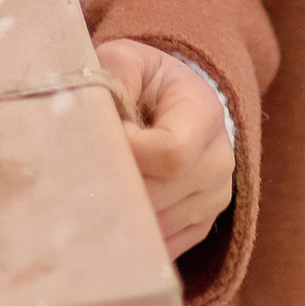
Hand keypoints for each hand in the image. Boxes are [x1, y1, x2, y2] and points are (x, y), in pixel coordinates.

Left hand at [97, 38, 235, 256]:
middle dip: (118, 187)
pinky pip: (168, 246)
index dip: (129, 153)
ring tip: (94, 192)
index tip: (105, 138)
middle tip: (85, 173)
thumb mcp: (127, 60)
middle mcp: (219, 159)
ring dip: (123, 214)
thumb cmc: (142, 80)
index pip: (171, 152)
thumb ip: (115, 75)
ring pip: (161, 225)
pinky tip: (112, 221)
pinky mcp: (203, 222)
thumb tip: (107, 122)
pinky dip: (137, 238)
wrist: (172, 101)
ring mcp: (215, 196)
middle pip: (162, 195)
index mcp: (205, 112)